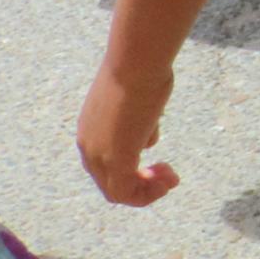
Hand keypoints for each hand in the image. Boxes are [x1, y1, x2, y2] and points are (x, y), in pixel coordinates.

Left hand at [78, 61, 178, 206]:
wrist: (136, 62)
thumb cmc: (142, 70)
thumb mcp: (139, 100)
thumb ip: (139, 122)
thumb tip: (147, 139)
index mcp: (90, 130)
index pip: (105, 165)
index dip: (133, 169)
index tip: (160, 160)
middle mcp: (89, 147)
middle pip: (109, 183)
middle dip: (141, 183)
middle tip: (168, 172)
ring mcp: (100, 155)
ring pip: (117, 192)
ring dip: (147, 191)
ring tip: (170, 179)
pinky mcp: (117, 160)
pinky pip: (126, 194)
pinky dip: (147, 195)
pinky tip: (167, 182)